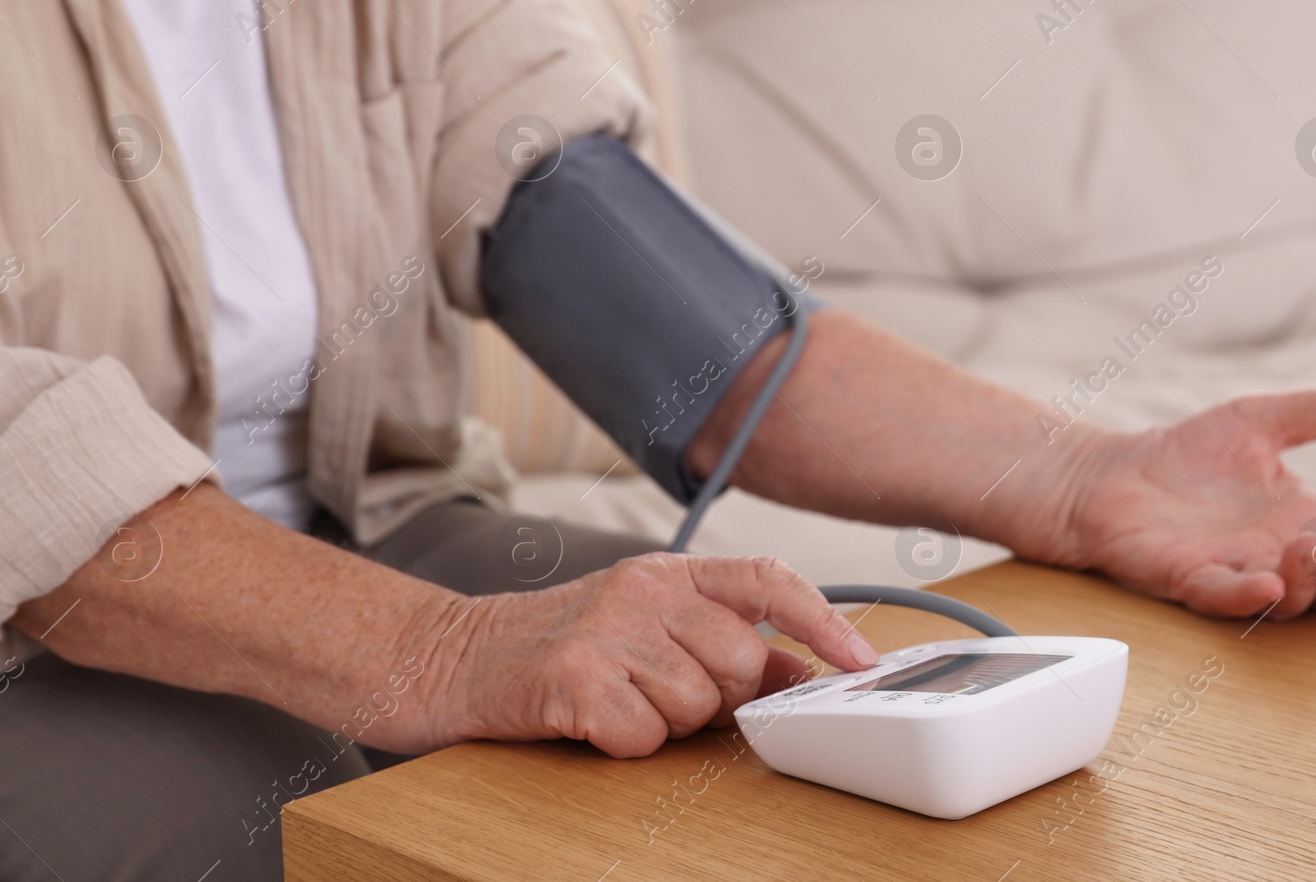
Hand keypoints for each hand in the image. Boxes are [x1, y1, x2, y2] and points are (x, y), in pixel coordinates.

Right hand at [432, 553, 877, 756]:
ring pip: (696, 705)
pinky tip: (592, 720)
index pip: (768, 579)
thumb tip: (803, 669)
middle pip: (742, 662)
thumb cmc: (560, 647)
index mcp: (667, 571)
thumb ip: (722, 642)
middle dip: (719, 698)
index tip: (861, 661)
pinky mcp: (573, 677)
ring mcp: (606, 630)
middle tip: (663, 693)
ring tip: (619, 700)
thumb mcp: (646, 628)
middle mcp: (641, 589)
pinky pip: (644, 736)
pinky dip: (625, 743)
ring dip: (666, 723)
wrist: (454, 658)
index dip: (823, 621)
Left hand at [1020, 382, 1315, 619]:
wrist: (1110, 473)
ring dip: (1313, 581)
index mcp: (1306, 521)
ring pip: (1293, 601)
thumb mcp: (1259, 420)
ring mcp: (1238, 572)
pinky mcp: (1190, 580)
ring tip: (1312, 548)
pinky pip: (1226, 599)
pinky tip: (1268, 585)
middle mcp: (1279, 557)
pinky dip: (1248, 597)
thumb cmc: (1185, 454)